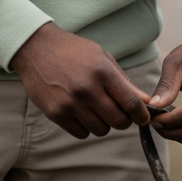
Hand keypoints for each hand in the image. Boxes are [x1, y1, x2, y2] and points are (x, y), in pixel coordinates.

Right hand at [10, 22, 152, 138]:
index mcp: (102, 72)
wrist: (36, 48)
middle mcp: (87, 89)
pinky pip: (81, 133)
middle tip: (119, 113)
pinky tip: (82, 113)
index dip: (142, 114)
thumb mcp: (101, 56)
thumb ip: (123, 80)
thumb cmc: (73, 51)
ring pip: (101, 130)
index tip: (143, 117)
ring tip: (96, 110)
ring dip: (103, 124)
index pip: (131, 103)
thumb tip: (144, 101)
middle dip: (124, 120)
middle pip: (119, 121)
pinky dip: (86, 128)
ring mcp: (70, 103)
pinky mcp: (56, 114)